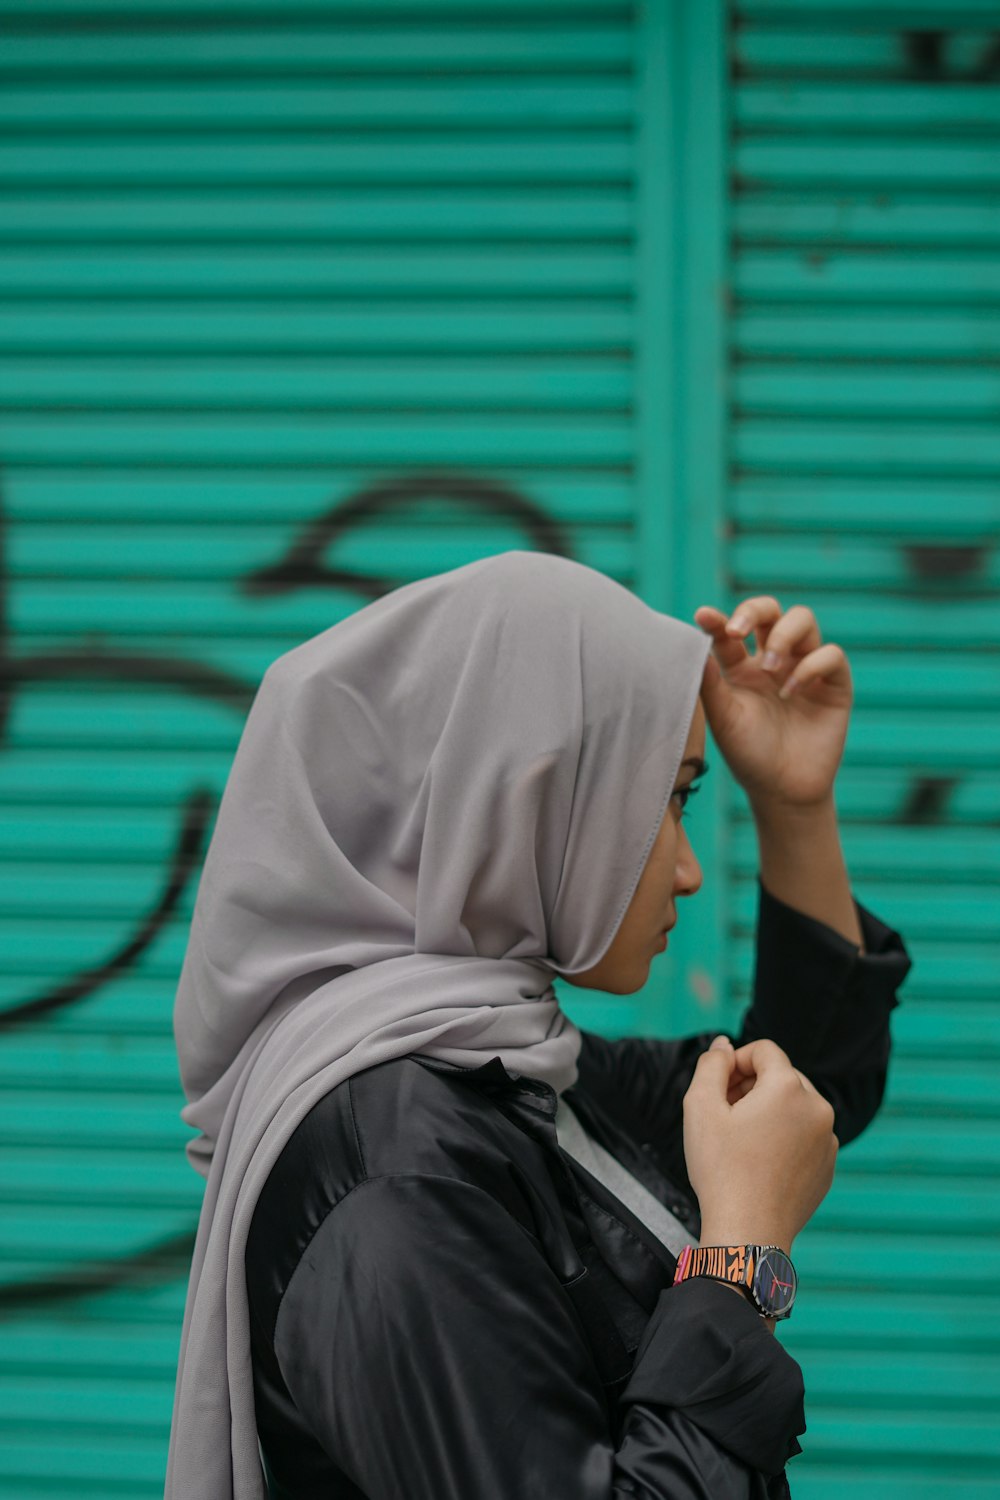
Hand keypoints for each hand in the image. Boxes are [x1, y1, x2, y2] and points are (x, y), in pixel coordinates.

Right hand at [682, 1036, 838, 1254]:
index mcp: (790, 1088)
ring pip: (794, 1107)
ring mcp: (827, 1139)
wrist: (748, 1231)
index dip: (735, 1062)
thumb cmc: (721, 1169)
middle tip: (724, 1114)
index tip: (718, 1088)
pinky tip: (759, 1161)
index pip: (764, 1050)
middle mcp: (818, 1108)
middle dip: (751, 1086)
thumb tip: (724, 1045)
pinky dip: (783, 1138)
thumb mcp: (701, 1108)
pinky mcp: (828, 1166)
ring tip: (741, 1140)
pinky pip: (804, 1136)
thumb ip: (712, 1065)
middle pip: (781, 1076)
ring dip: (768, 1111)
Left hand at [693, 596, 851, 809]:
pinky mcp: (834, 684)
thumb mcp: (724, 719)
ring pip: (803, 620)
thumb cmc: (749, 755)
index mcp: (742, 667)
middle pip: (770, 611)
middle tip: (739, 631)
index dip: (719, 619)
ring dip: (783, 635)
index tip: (704, 617)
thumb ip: (710, 683)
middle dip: (754, 610)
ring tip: (769, 667)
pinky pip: (831, 654)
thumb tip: (694, 642)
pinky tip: (793, 692)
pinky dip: (811, 666)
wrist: (782, 791)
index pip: (731, 631)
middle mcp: (774, 661)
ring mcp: (805, 668)